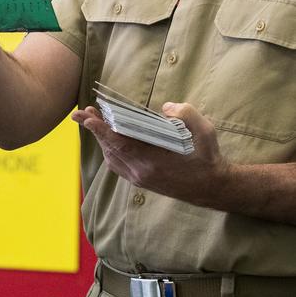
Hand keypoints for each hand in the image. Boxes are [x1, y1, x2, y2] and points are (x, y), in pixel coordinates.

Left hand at [72, 102, 229, 207]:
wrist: (213, 187)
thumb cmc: (207, 157)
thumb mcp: (203, 129)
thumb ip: (184, 113)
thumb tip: (164, 109)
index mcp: (153, 160)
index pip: (120, 144)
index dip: (101, 130)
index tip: (87, 118)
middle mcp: (142, 172)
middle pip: (110, 149)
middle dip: (95, 130)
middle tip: (83, 112)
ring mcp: (140, 179)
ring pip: (112, 158)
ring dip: (102, 140)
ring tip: (94, 121)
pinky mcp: (142, 182)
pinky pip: (118, 165)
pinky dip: (110, 151)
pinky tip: (109, 140)